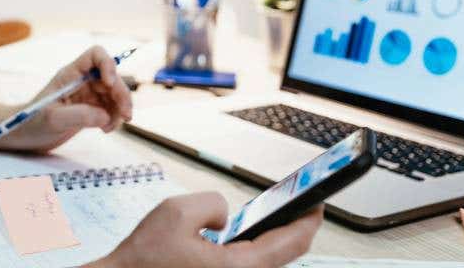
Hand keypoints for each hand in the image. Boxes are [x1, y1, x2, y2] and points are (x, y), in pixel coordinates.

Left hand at [0, 45, 132, 151]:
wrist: (24, 136)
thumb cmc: (31, 123)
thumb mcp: (53, 119)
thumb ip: (79, 116)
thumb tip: (106, 116)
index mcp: (70, 74)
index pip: (96, 55)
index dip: (108, 64)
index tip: (110, 83)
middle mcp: (82, 81)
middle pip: (112, 77)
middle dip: (122, 94)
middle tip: (126, 115)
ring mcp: (88, 95)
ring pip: (115, 94)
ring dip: (120, 109)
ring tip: (110, 128)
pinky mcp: (91, 110)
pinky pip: (111, 109)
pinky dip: (114, 119)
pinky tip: (105, 130)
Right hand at [92, 192, 322, 267]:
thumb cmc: (144, 258)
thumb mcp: (176, 212)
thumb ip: (212, 204)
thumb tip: (226, 216)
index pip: (290, 244)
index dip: (309, 220)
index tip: (318, 203)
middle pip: (283, 256)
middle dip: (296, 229)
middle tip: (303, 207)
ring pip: (266, 263)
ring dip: (276, 240)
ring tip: (280, 218)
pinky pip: (248, 266)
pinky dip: (256, 249)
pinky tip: (250, 236)